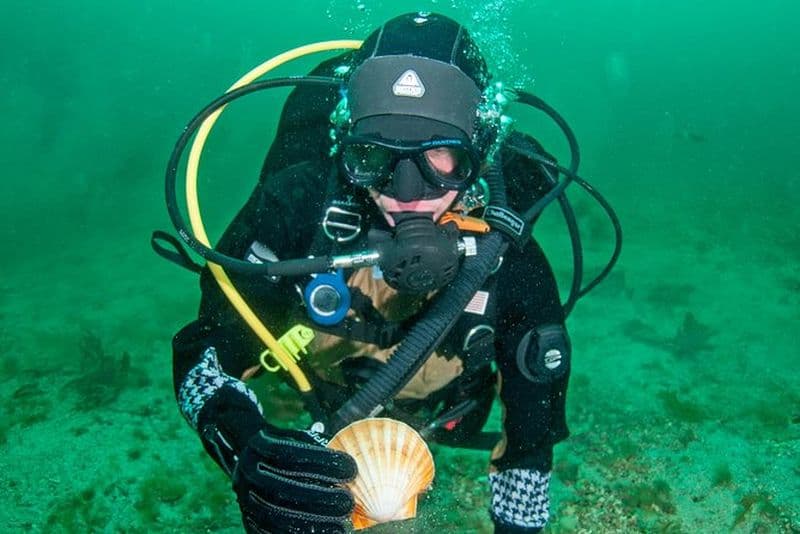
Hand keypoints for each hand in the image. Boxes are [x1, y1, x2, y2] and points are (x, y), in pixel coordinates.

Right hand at [232, 425, 357, 533]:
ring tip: (342, 524)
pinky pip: (271, 533)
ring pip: (276, 516)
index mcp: (260, 446)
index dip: (321, 462)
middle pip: (283, 488)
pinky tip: (324, 533)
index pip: (290, 453)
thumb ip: (318, 446)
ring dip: (312, 523)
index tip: (350, 469)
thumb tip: (351, 461)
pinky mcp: (249, 522)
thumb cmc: (288, 449)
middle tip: (348, 502)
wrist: (251, 461)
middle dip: (320, 497)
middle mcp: (248, 472)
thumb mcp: (298, 438)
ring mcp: (245, 499)